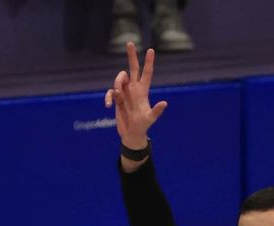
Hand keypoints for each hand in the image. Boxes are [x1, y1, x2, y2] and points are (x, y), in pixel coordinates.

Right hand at [104, 43, 167, 158]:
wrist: (131, 134)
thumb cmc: (143, 127)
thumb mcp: (150, 119)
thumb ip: (156, 111)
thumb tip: (165, 103)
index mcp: (143, 91)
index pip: (147, 73)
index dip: (149, 62)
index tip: (150, 50)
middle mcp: (134, 89)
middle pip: (133, 68)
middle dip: (131, 55)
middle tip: (129, 42)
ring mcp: (125, 93)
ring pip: (119, 79)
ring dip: (116, 84)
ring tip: (116, 96)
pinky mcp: (117, 99)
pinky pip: (110, 92)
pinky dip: (108, 97)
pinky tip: (108, 106)